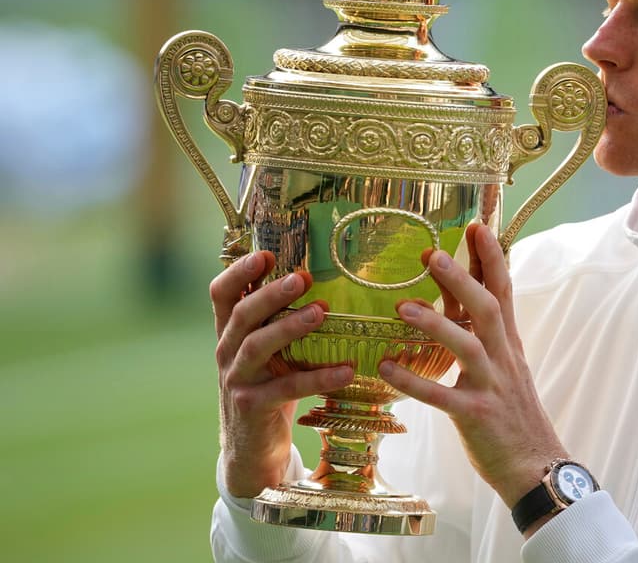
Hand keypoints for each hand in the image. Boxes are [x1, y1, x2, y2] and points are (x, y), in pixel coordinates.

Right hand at [211, 251, 353, 497]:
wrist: (251, 452)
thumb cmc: (269, 389)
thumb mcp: (270, 354)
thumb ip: (281, 323)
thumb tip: (327, 283)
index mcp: (230, 334)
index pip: (222, 294)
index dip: (239, 272)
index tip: (265, 253)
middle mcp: (227, 353)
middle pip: (242, 314)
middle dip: (271, 293)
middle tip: (302, 277)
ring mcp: (237, 380)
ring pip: (258, 346)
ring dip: (290, 327)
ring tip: (321, 313)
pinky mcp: (253, 407)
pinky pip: (287, 388)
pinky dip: (319, 378)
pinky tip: (347, 371)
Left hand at [379, 224, 566, 509]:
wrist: (536, 467)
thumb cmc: (514, 415)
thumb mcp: (504, 367)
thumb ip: (483, 336)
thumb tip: (462, 302)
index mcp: (510, 344)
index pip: (504, 290)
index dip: (492, 257)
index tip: (476, 225)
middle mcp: (504, 358)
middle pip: (489, 308)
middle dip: (463, 278)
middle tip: (434, 253)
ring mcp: (491, 386)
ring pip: (466, 345)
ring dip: (435, 323)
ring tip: (402, 307)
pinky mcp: (475, 415)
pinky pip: (441, 396)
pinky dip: (413, 381)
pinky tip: (385, 368)